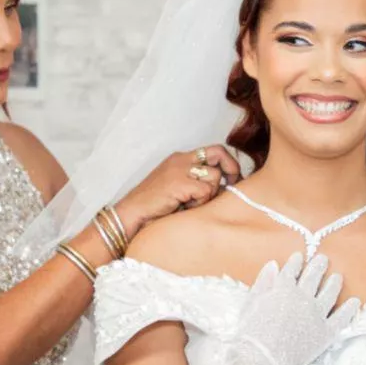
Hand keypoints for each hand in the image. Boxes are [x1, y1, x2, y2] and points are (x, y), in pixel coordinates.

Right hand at [113, 145, 241, 235]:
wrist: (131, 214)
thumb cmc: (154, 207)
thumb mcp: (177, 188)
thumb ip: (196, 182)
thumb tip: (226, 187)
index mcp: (180, 158)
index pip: (212, 151)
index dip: (227, 163)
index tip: (233, 178)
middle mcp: (181, 159)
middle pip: (218, 152)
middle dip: (231, 167)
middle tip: (234, 183)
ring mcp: (179, 169)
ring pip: (214, 176)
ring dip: (210, 193)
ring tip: (193, 203)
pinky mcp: (179, 182)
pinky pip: (205, 191)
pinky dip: (200, 202)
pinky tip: (186, 207)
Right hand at [238, 253, 359, 364]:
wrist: (262, 361)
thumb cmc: (250, 335)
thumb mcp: (250, 304)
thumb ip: (262, 283)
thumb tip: (273, 264)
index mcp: (282, 288)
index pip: (291, 270)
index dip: (295, 262)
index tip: (299, 257)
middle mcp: (302, 297)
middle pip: (313, 276)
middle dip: (318, 266)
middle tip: (323, 259)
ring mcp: (316, 314)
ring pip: (330, 293)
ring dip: (334, 283)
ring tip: (338, 277)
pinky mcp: (326, 332)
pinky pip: (341, 318)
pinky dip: (350, 309)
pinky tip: (355, 302)